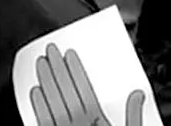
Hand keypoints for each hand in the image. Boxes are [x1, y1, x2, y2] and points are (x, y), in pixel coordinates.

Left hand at [26, 44, 144, 125]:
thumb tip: (137, 96)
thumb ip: (133, 117)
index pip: (83, 89)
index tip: (69, 55)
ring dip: (45, 82)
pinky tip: (34, 93)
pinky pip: (41, 122)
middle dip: (56, 69)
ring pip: (50, 103)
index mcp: (96, 122)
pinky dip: (37, 106)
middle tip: (50, 52)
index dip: (75, 70)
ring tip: (40, 65)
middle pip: (64, 92)